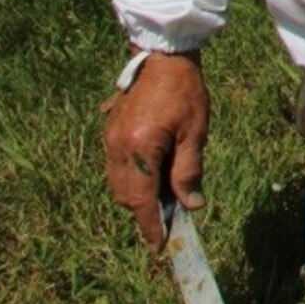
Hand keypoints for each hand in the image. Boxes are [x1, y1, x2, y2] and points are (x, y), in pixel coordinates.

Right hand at [101, 50, 210, 252]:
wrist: (163, 55)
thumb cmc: (184, 91)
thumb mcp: (194, 132)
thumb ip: (189, 171)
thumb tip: (191, 205)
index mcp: (140, 149)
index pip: (142, 201)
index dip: (151, 227)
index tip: (160, 247)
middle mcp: (118, 148)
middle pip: (126, 196)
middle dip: (145, 211)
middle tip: (171, 214)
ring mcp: (110, 139)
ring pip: (118, 183)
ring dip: (137, 194)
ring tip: (164, 191)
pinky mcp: (110, 130)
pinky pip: (116, 165)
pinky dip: (131, 175)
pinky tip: (153, 169)